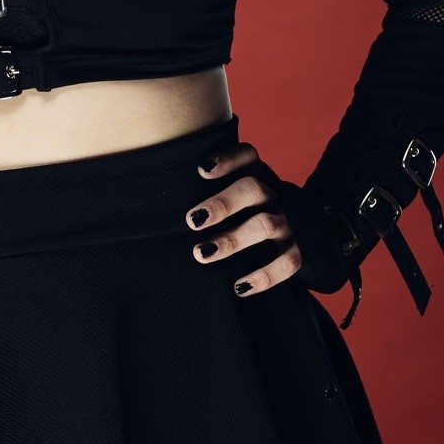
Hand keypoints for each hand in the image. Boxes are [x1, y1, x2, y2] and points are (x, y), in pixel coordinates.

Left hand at [187, 141, 302, 296]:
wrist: (292, 230)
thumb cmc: (235, 213)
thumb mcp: (223, 194)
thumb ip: (199, 192)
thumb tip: (150, 204)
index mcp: (254, 174)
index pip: (247, 156)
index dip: (227, 160)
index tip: (201, 170)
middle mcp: (271, 195)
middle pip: (253, 189)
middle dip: (222, 204)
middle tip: (192, 220)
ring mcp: (285, 223)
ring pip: (266, 225)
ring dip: (233, 239)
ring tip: (201, 253)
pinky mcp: (293, 251)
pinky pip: (287, 264)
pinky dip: (264, 276)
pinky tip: (238, 287)